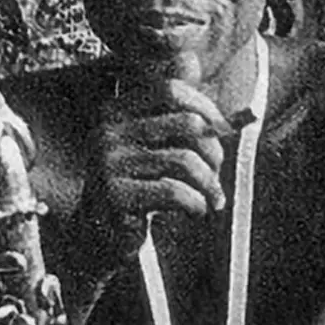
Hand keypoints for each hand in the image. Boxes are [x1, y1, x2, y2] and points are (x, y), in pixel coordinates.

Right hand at [70, 52, 231, 277]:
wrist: (101, 237)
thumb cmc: (139, 187)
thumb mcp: (156, 146)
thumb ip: (178, 113)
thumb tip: (222, 87)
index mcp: (117, 110)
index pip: (171, 90)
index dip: (206, 107)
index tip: (223, 132)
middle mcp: (108, 130)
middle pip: (188, 123)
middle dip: (214, 151)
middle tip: (216, 174)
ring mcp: (108, 162)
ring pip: (186, 160)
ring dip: (209, 184)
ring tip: (211, 199)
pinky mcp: (115, 195)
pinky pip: (174, 192)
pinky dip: (196, 204)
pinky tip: (196, 212)